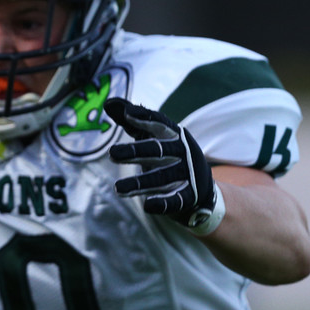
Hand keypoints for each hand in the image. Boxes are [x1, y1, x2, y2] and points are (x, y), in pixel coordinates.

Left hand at [105, 97, 223, 233]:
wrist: (201, 186)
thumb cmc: (168, 154)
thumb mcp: (154, 136)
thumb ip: (132, 120)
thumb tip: (108, 102)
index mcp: (174, 135)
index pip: (159, 123)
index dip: (143, 118)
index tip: (126, 114)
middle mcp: (182, 152)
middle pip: (157, 151)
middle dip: (135, 152)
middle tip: (112, 153)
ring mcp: (187, 174)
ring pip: (161, 178)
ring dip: (139, 183)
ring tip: (118, 188)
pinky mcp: (189, 195)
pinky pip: (176, 200)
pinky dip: (163, 203)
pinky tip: (147, 206)